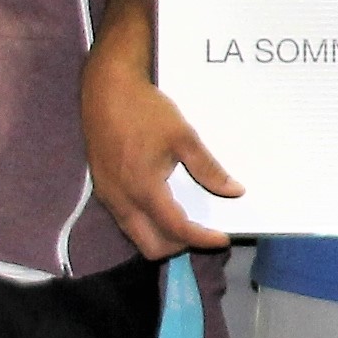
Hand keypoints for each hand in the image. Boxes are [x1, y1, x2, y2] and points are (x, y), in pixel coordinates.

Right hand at [83, 62, 243, 259]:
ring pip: (136, 236)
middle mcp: (122, 201)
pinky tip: (162, 204)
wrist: (106, 90)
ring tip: (185, 220)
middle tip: (202, 231)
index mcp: (144, 189)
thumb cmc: (144, 110)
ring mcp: (108, 197)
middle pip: (151, 247)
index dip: (202, 239)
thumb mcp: (184, 137)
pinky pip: (126, 221)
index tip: (222, 238)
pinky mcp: (102, 188)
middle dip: (179, 246)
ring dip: (162, 236)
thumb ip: (208, 168)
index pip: (177, 229)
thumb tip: (235, 190)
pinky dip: (147, 223)